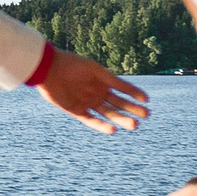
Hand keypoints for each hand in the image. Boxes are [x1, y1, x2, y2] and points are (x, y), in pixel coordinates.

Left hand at [35, 49, 149, 133]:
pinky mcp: (76, 111)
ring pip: (108, 114)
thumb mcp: (96, 70)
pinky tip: (113, 130)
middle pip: (118, 104)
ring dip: (121, 119)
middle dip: (132, 110)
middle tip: (146, 115)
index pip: (123, 90)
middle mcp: (97, 93)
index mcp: (102, 81)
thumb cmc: (73, 65)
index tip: (147, 100)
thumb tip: (132, 89)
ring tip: (134, 125)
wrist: (49, 69)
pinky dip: (101, 126)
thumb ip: (113, 80)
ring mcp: (87, 102)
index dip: (135, 94)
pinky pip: (91, 120)